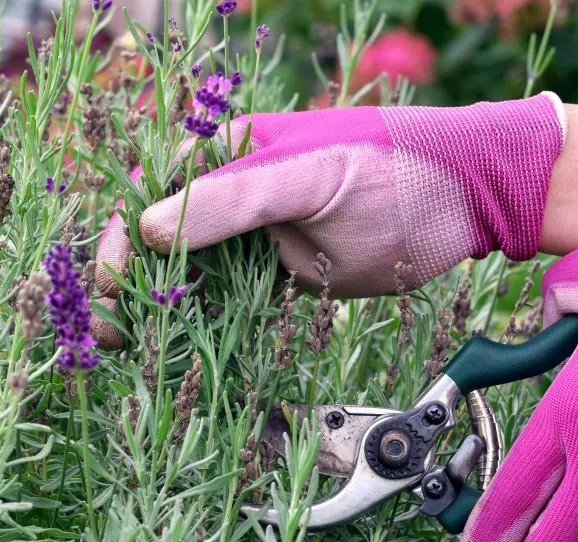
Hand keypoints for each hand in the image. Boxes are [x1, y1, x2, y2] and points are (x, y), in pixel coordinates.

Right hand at [92, 94, 565, 348]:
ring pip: (186, 276)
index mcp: (228, 151)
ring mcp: (253, 236)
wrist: (469, 204)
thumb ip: (232, 201)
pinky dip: (199, 327)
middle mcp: (232, 193)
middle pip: (158, 242)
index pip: (152, 194)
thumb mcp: (310, 177)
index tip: (109, 288)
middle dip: (129, 287)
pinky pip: (226, 301)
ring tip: (129, 351)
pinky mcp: (277, 273)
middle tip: (108, 335)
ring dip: (157, 314)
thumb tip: (149, 233)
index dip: (123, 241)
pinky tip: (175, 354)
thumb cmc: (395, 169)